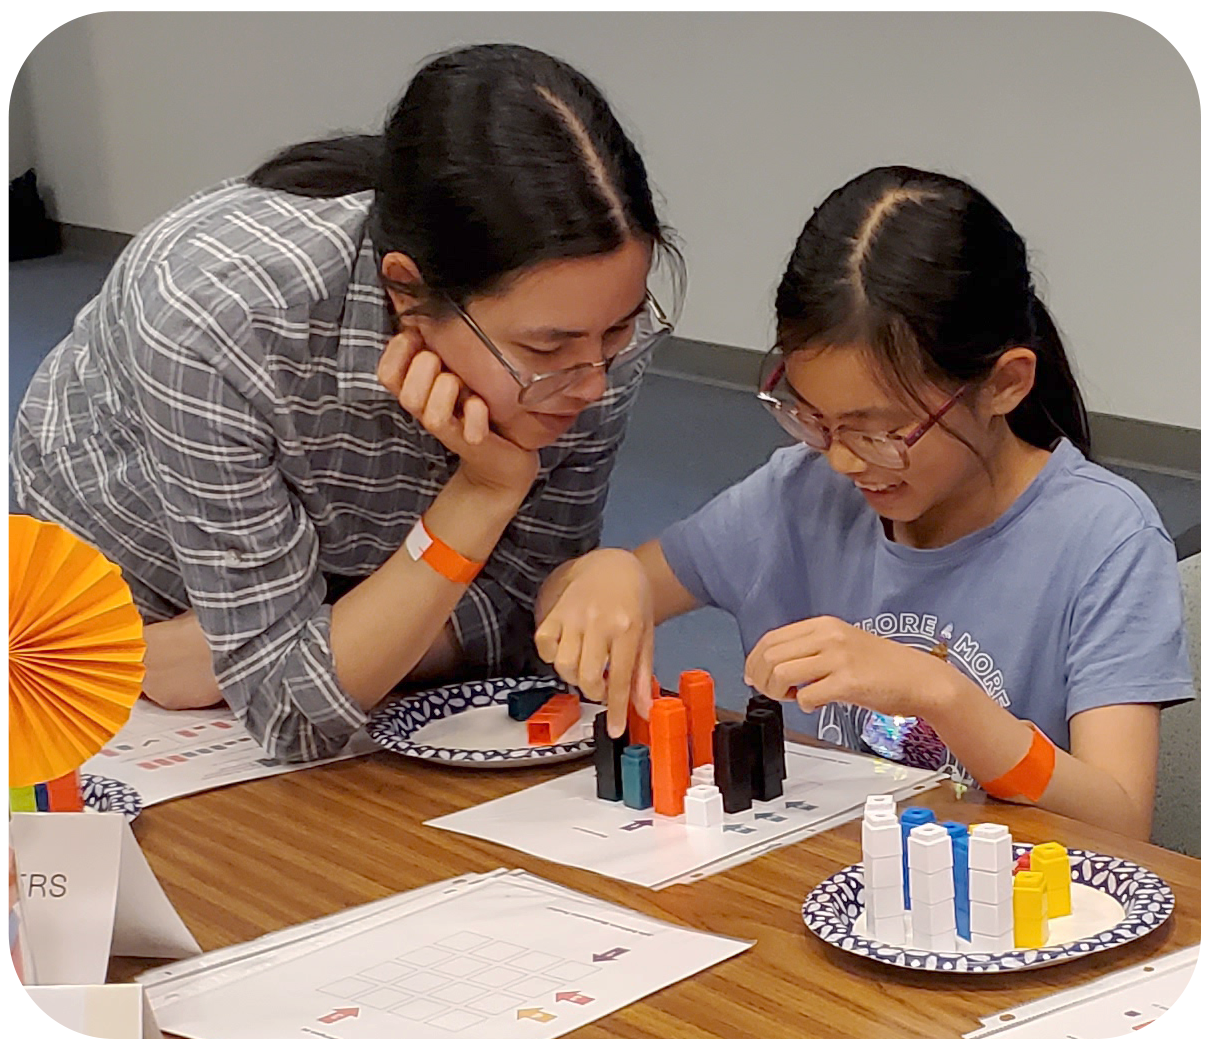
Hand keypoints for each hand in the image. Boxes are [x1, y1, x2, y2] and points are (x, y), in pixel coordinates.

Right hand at [378, 328, 538, 496]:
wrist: (504, 460)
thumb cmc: (478, 405)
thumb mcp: (455, 367)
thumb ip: (433, 337)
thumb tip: (404, 285)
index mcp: (419, 391)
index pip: (386, 372)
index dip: (399, 350)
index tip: (421, 338)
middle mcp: (427, 411)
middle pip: (404, 391)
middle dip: (425, 367)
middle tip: (447, 364)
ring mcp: (450, 429)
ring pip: (427, 410)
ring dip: (446, 389)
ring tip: (466, 387)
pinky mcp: (472, 443)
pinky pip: (466, 429)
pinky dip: (474, 413)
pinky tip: (482, 406)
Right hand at [534, 549, 653, 737]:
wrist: (613, 565)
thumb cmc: (633, 602)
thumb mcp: (646, 636)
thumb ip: (643, 674)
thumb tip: (644, 710)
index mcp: (627, 628)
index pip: (621, 678)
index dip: (616, 709)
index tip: (614, 731)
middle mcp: (598, 622)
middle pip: (587, 676)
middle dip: (594, 692)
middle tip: (602, 686)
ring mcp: (573, 616)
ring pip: (563, 664)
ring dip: (574, 676)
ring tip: (586, 667)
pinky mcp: (554, 612)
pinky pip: (544, 645)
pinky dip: (552, 656)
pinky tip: (568, 652)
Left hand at [743, 615, 961, 719]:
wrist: (919, 678)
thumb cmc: (881, 666)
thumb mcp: (841, 644)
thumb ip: (809, 650)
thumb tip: (772, 667)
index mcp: (823, 625)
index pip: (771, 638)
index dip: (754, 661)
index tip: (754, 676)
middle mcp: (829, 636)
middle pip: (770, 656)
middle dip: (762, 679)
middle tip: (772, 693)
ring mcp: (839, 658)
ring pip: (781, 673)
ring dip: (778, 692)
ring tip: (792, 697)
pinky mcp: (849, 682)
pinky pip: (807, 696)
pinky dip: (804, 705)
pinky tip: (816, 703)